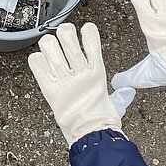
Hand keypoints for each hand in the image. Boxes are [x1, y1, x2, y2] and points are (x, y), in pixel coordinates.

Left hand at [28, 23, 131, 146]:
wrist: (92, 135)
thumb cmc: (103, 121)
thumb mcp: (115, 104)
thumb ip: (122, 95)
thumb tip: (128, 91)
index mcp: (97, 72)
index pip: (92, 40)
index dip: (88, 31)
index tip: (85, 29)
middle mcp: (79, 72)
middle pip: (67, 37)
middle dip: (63, 32)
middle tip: (62, 37)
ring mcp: (64, 79)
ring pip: (50, 46)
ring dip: (48, 44)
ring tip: (50, 47)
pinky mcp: (50, 89)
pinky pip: (37, 64)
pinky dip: (37, 60)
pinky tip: (41, 62)